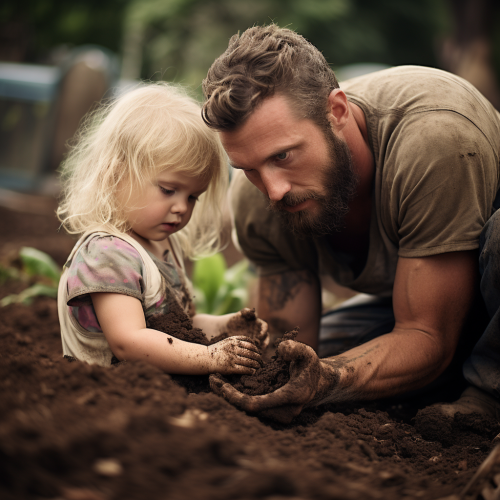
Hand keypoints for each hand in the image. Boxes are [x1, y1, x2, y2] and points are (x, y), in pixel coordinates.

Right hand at [208, 336, 261, 375]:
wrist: (205, 358)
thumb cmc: (217, 350)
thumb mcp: (227, 341)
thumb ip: (238, 341)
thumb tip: (253, 345)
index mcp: (233, 340)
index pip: (250, 343)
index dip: (256, 348)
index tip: (258, 352)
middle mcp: (233, 348)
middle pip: (252, 352)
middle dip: (258, 357)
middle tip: (261, 361)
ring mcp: (232, 358)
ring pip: (250, 361)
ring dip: (256, 365)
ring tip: (258, 367)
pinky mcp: (230, 368)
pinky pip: (245, 369)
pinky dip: (251, 371)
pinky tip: (253, 372)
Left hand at [210, 340, 335, 422]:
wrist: (321, 384)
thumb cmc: (312, 367)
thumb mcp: (307, 353)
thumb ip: (295, 348)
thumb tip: (280, 349)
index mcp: (289, 398)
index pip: (255, 404)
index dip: (234, 396)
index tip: (220, 384)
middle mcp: (283, 412)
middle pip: (246, 410)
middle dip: (227, 396)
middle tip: (211, 379)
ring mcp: (278, 416)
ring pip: (247, 410)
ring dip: (230, 397)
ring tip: (215, 380)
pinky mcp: (273, 414)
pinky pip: (251, 407)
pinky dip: (237, 397)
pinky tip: (226, 385)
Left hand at [224, 308, 269, 349]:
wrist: (227, 328)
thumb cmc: (235, 319)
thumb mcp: (240, 314)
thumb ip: (246, 312)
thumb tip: (252, 311)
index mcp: (258, 323)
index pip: (265, 327)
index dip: (264, 331)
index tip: (259, 336)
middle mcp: (259, 331)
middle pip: (266, 337)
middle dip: (265, 342)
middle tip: (260, 346)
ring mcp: (256, 338)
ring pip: (262, 344)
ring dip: (261, 348)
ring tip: (257, 353)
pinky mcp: (251, 345)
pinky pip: (256, 349)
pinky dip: (256, 352)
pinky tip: (252, 355)